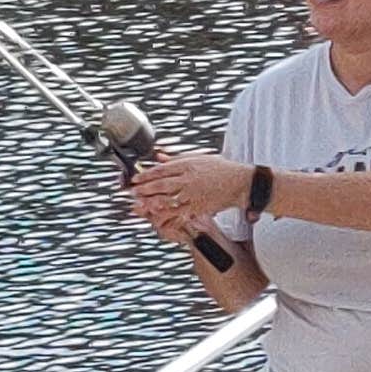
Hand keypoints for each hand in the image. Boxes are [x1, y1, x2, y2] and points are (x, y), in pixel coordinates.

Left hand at [127, 148, 247, 240]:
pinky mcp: (198, 206)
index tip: (135, 179)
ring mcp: (192, 193)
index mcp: (187, 164)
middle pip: (161, 184)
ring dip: (151, 202)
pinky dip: (167, 213)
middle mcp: (188, 178)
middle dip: (144, 189)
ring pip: (167, 198)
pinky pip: (179, 211)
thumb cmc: (220, 169)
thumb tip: (158, 156)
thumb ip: (176, 158)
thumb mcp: (198, 158)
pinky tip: (157, 215)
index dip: (146, 175)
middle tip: (132, 192)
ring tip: (140, 204)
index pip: (161, 169)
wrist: (238, 182)